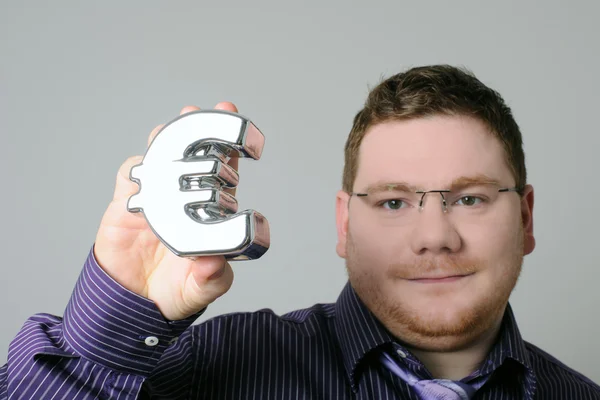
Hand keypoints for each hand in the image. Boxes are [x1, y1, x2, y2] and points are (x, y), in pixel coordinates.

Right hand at [93, 102, 239, 320]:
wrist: (134, 302)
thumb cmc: (175, 290)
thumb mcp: (199, 291)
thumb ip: (210, 280)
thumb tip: (213, 264)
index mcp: (208, 210)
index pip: (222, 171)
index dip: (227, 146)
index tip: (230, 117)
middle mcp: (184, 197)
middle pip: (190, 155)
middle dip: (195, 131)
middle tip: (193, 115)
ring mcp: (156, 198)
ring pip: (159, 159)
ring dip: (162, 141)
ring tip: (165, 133)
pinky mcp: (127, 205)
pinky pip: (130, 178)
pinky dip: (135, 171)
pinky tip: (142, 172)